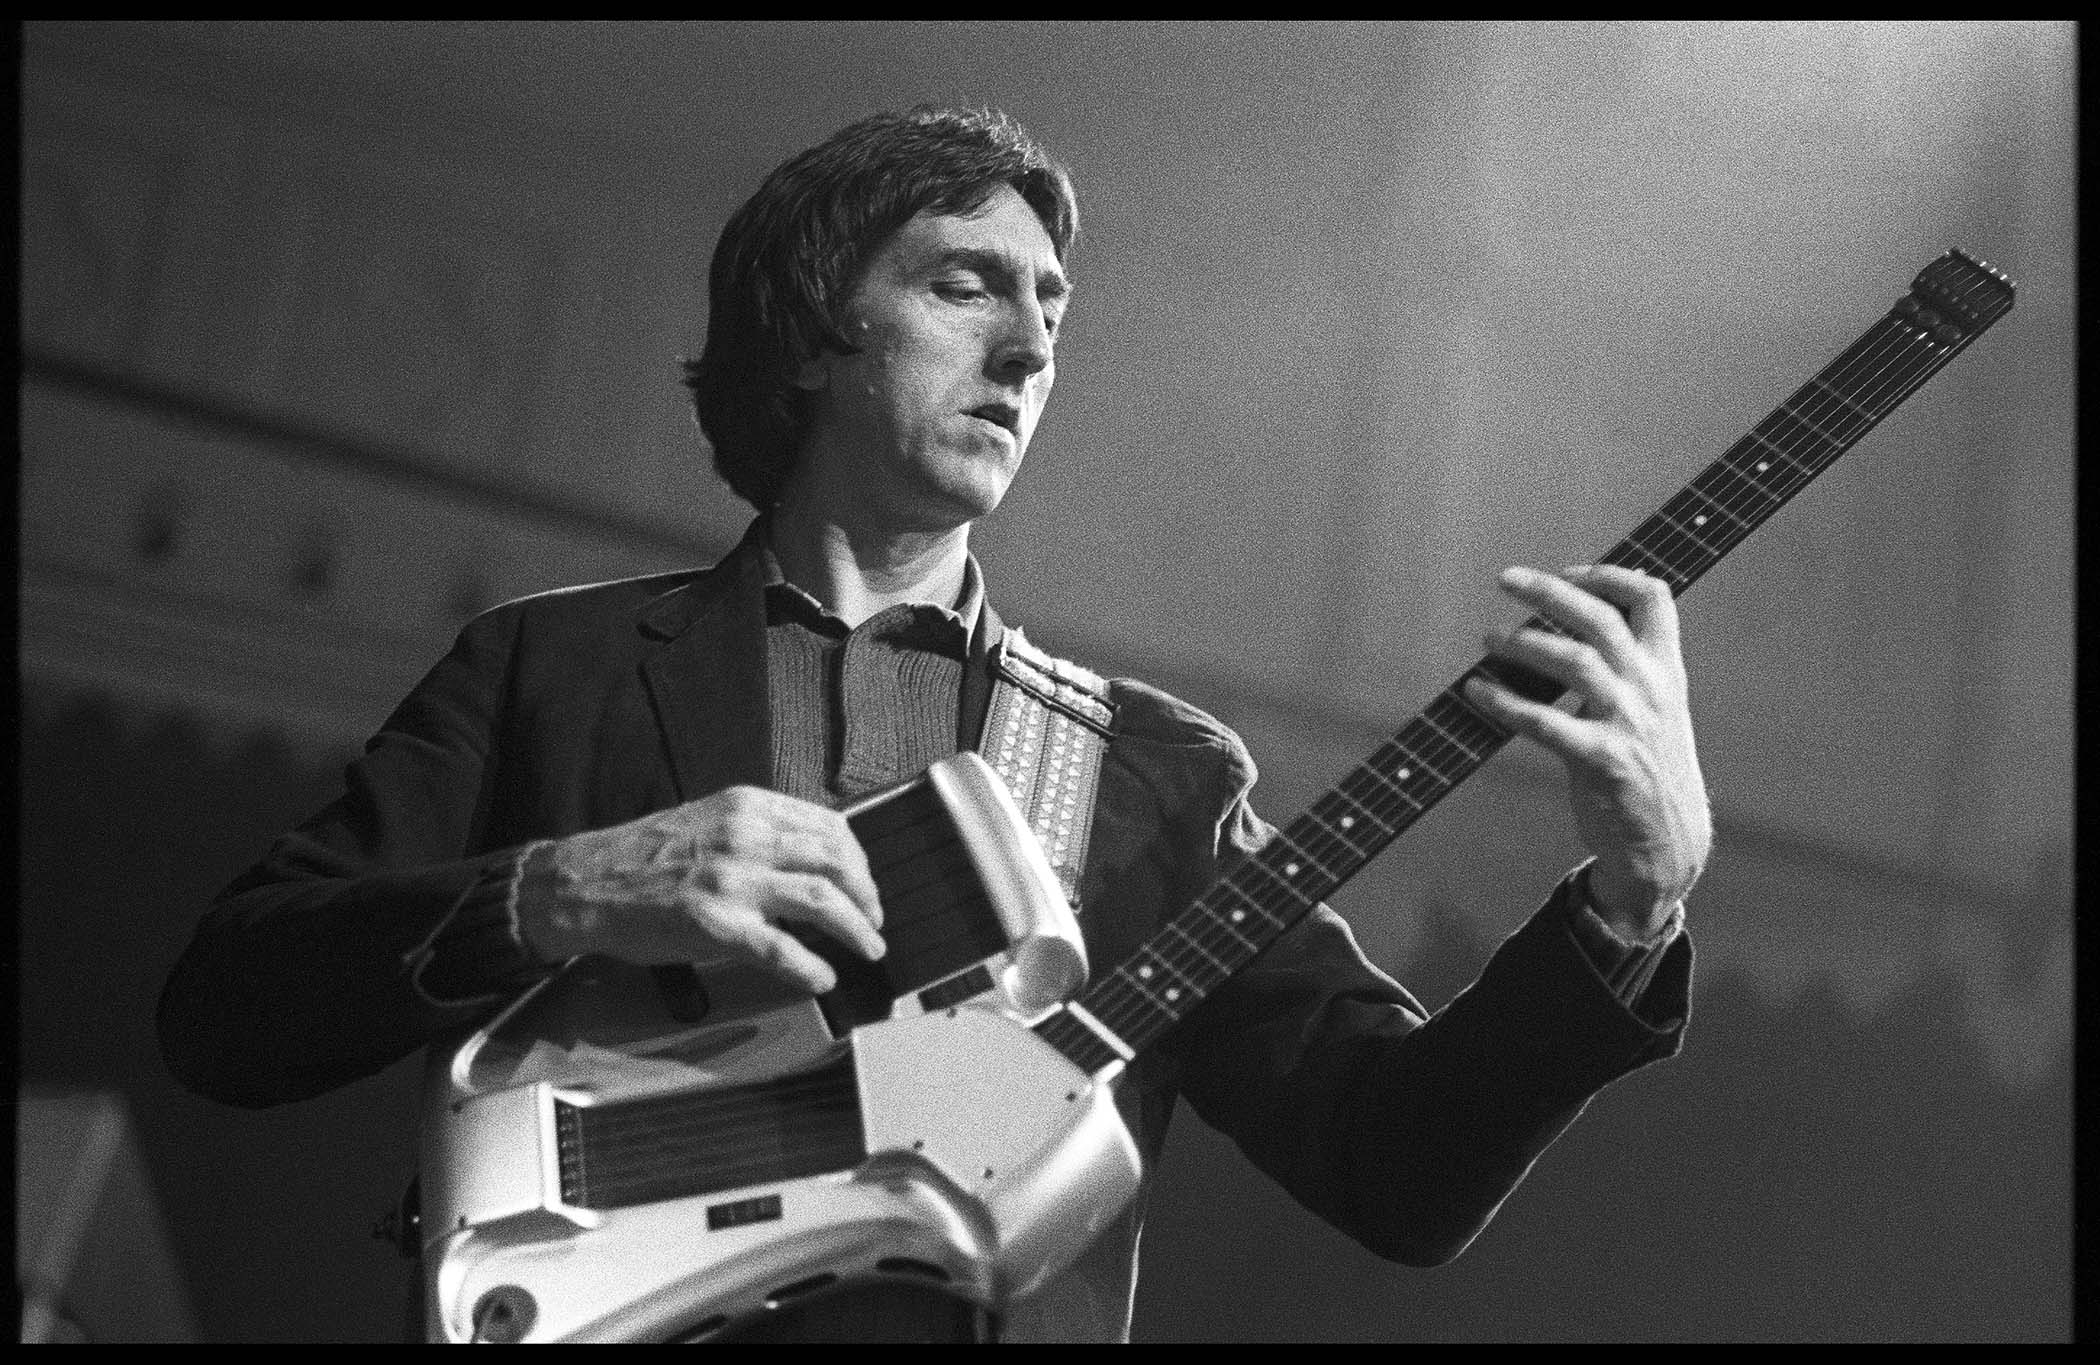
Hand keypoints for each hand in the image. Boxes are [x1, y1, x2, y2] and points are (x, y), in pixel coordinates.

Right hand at [513, 786, 884, 994]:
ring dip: (857, 929)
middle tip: (875, 921)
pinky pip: (783, 950)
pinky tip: (823, 978)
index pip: (829, 826)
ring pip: (822, 901)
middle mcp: (745, 837)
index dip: (859, 860)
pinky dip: (812, 968)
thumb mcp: (708, 822)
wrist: (583, 883)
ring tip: (868, 949)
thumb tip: (808, 863)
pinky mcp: (717, 925)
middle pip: (836, 861)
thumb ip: (757, 833)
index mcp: (747, 808)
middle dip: (868, 896)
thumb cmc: (641, 857)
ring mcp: (732, 881)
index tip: (866, 883)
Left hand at [1461, 564, 1712, 937]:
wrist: (1668, 845)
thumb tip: (1564, 628)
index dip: (1609, 575)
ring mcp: (1629, 724)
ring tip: (1488, 640)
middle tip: (1505, 579)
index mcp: (1667, 670)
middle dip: (1550, 591)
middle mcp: (1651, 689)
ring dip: (1523, 643)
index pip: (1654, 598)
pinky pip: (1544, 722)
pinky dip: (1505, 702)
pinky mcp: (1602, 761)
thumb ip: (1624, 669)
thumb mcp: (1652, 710)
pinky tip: (1477, 692)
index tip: (1568, 572)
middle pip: (1602, 619)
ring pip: (1575, 661)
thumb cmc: (1646, 769)